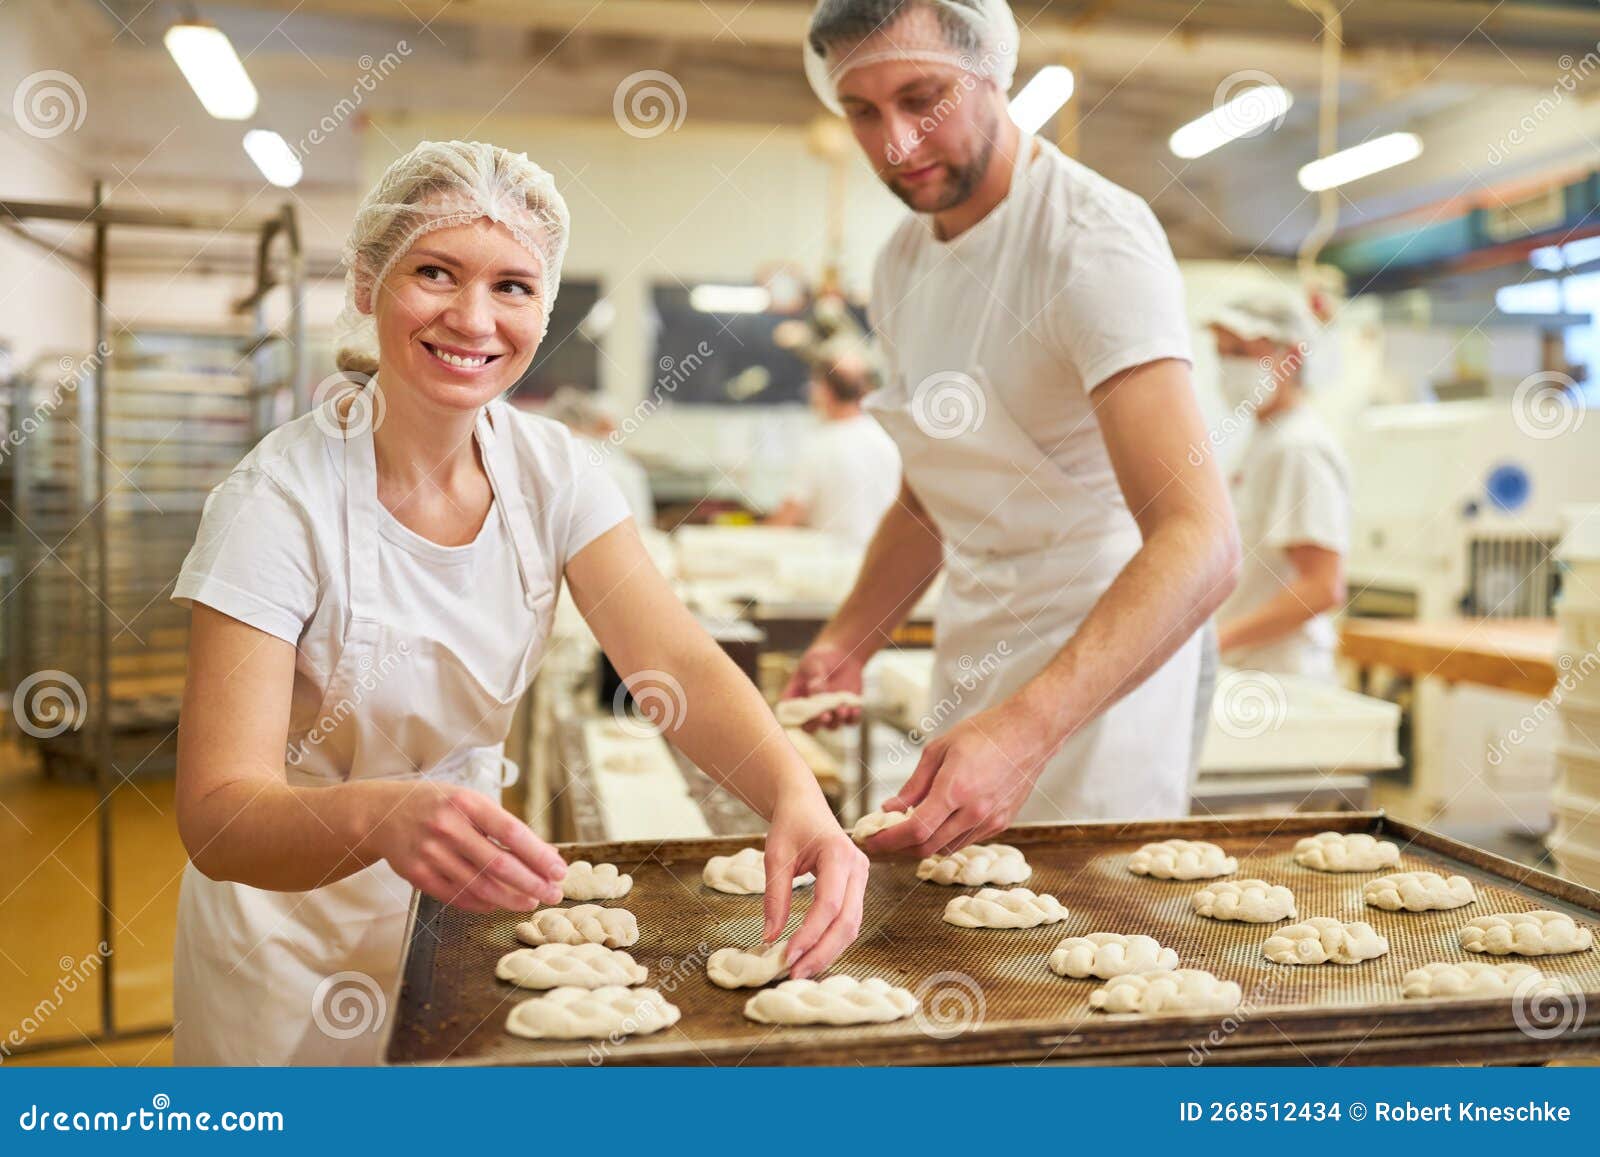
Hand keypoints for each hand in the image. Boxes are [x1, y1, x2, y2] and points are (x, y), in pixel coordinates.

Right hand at [371, 781, 566, 913]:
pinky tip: (499, 903)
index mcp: (466, 802)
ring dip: (511, 898)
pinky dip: (482, 903)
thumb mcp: (470, 802)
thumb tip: (545, 855)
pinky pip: (457, 896)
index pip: (511, 832)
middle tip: (553, 894)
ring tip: (531, 902)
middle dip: (532, 884)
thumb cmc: (437, 805)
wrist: (383, 813)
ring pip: (480, 885)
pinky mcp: (417, 874)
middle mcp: (447, 826)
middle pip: (498, 864)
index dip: (539, 855)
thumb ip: (503, 827)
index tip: (559, 871)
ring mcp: (429, 852)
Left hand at [761, 791, 868, 977]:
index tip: (787, 956)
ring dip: (828, 951)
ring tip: (801, 970)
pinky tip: (812, 954)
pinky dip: (831, 941)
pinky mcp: (857, 888)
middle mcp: (858, 868)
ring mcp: (862, 879)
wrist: (805, 805)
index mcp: (839, 854)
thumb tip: (770, 937)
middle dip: (822, 952)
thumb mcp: (776, 856)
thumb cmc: (790, 824)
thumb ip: (775, 897)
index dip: (810, 934)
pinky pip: (848, 921)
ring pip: (852, 926)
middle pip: (847, 921)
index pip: (829, 904)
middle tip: (794, 973)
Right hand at [781, 642, 863, 730]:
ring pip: (831, 726)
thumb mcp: (814, 662)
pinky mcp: (846, 712)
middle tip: (824, 716)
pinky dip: (852, 718)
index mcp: (796, 698)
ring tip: (842, 709)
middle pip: (809, 726)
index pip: (790, 713)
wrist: (843, 656)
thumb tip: (816, 688)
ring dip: (836, 720)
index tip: (802, 714)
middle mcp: (811, 710)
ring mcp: (829, 713)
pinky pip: (850, 721)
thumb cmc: (822, 658)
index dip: (794, 717)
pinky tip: (854, 710)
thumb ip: (814, 676)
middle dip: (817, 723)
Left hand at [864, 694, 1059, 858]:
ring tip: (905, 832)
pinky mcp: (1001, 824)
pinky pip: (966, 841)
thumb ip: (914, 785)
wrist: (1029, 734)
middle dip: (899, 849)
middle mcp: (973, 812)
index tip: (871, 841)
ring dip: (922, 846)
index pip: (915, 830)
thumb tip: (890, 808)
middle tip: (882, 841)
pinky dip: (945, 839)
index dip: (888, 841)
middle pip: (927, 848)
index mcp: (954, 790)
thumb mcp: (939, 749)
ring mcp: (990, 821)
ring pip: (946, 848)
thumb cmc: (984, 733)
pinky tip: (937, 825)